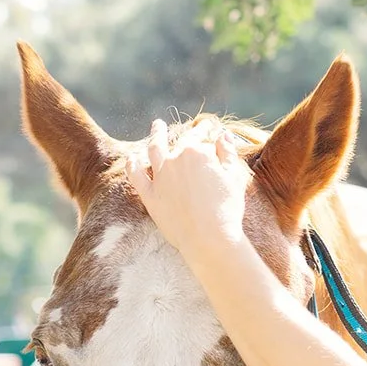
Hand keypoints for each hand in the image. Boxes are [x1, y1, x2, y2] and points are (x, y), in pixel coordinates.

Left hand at [123, 118, 248, 256]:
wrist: (209, 238)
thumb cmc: (227, 209)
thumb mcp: (234, 177)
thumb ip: (228, 153)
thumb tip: (224, 135)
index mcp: (197, 152)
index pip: (202, 136)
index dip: (208, 130)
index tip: (211, 127)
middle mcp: (176, 159)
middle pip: (180, 142)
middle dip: (188, 133)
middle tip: (191, 128)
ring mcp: (160, 177)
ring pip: (154, 149)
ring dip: (156, 135)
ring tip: (157, 126)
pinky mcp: (150, 196)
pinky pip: (136, 176)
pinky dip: (133, 164)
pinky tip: (132, 157)